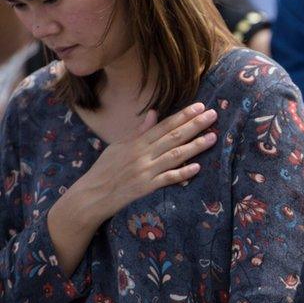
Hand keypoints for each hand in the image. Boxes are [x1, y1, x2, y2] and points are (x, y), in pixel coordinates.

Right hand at [72, 103, 218, 224]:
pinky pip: (167, 180)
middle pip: (173, 137)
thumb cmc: (104, 170)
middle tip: (213, 115)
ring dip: (195, 146)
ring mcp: (145, 171)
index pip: (164, 125)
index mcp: (136, 143)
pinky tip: (197, 167)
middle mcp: (142, 154)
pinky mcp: (146, 188)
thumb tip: (154, 113)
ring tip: (213, 137)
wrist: (90, 196)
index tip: (200, 106)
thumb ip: (139, 131)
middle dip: (195, 125)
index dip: (183, 115)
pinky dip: (182, 173)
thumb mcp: (118, 146)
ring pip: (174, 156)